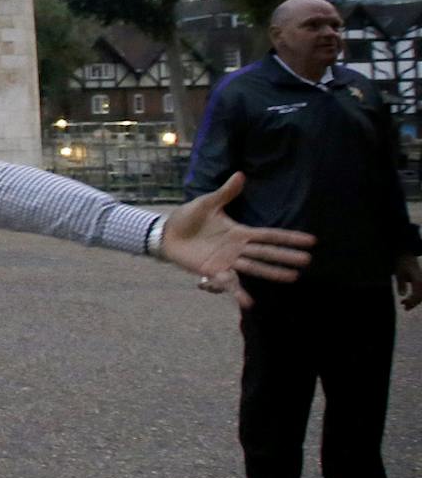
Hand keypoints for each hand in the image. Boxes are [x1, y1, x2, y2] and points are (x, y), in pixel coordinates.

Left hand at [159, 172, 314, 309]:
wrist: (166, 234)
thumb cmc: (188, 218)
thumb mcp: (207, 203)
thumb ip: (225, 193)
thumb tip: (240, 174)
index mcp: (239, 232)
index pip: (269, 235)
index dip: (289, 238)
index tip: (310, 241)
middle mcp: (238, 248)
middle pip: (266, 252)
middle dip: (286, 256)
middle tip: (307, 261)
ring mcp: (227, 261)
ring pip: (254, 267)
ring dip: (271, 272)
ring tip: (291, 278)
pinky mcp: (214, 271)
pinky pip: (228, 283)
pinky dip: (237, 292)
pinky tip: (249, 302)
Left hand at [396, 254, 420, 311]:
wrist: (407, 255)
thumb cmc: (402, 264)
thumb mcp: (399, 273)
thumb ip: (401, 284)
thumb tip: (402, 295)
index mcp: (419, 281)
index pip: (417, 295)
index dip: (411, 301)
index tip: (403, 304)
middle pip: (420, 297)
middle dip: (413, 303)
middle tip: (404, 307)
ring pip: (421, 296)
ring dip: (414, 301)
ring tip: (404, 305)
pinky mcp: (421, 282)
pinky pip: (420, 292)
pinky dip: (415, 297)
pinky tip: (407, 300)